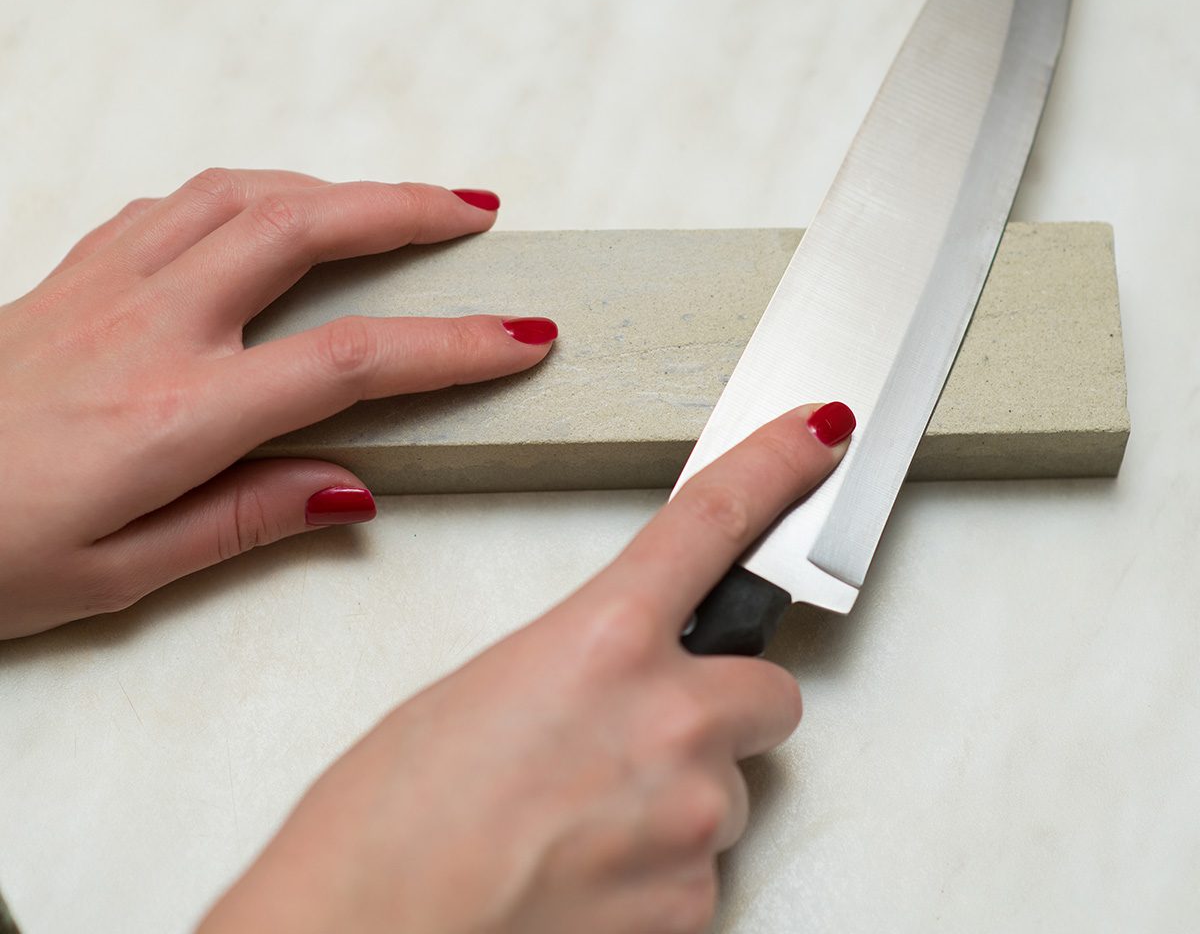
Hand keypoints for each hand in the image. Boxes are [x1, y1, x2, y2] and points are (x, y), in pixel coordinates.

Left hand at [0, 169, 555, 637]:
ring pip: (244, 192)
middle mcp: (150, 327)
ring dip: (335, 185)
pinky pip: (178, 201)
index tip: (522, 335)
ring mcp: (108, 284)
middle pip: (307, 229)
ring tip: (395, 201)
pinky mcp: (76, 269)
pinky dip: (251, 191)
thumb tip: (351, 487)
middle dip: (408, 210)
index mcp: (176, 415)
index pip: (350, 361)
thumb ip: (246, 520)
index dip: (452, 344)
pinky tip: (276, 211)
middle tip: (477, 211)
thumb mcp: (120, 576)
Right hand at [199, 403, 852, 933]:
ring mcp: (690, 821)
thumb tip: (626, 679)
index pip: (715, 521)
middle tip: (646, 733)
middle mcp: (669, 721)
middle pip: (768, 690)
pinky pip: (706, 873)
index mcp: (602, 640)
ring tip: (582, 823)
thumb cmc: (386, 822)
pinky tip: (588, 878)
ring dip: (681, 797)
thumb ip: (584, 663)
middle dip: (723, 706)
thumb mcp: (483, 688)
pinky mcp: (691, 911)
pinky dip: (662, 872)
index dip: (778, 465)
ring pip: (734, 791)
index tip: (816, 437)